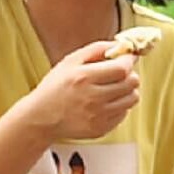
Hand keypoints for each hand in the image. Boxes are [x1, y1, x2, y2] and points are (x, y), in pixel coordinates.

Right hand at [19, 40, 143, 140]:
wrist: (41, 118)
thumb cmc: (55, 87)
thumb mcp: (70, 61)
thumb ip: (96, 49)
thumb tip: (121, 44)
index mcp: (84, 78)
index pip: (122, 68)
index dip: (129, 61)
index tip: (129, 57)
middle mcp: (93, 98)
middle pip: (132, 83)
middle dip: (130, 75)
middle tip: (119, 73)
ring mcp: (98, 116)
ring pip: (132, 99)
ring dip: (127, 91)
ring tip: (113, 88)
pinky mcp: (101, 129)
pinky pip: (124, 113)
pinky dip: (120, 106)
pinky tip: (105, 103)